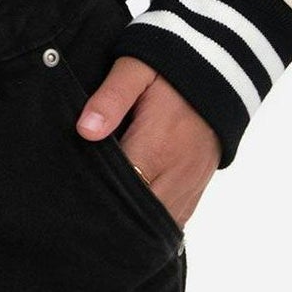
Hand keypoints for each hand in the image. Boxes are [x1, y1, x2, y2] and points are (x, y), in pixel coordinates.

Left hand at [70, 56, 217, 228]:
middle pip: (140, 214)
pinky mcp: (198, 185)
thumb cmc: (168, 69)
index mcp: (156, 147)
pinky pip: (176, 218)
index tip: (74, 194)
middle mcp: (177, 173)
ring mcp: (191, 183)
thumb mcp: (134, 71)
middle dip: (112, 215)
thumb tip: (85, 130)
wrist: (217, 71)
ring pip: (159, 223)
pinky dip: (155, 221)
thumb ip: (110, 99)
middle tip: (83, 214)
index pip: (121, 187)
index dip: (96, 194)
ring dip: (134, 223)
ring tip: (105, 219)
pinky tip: (133, 218)